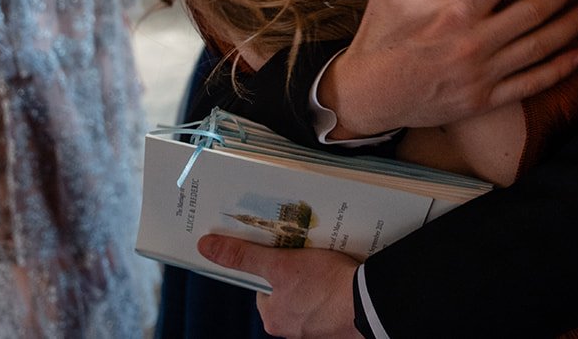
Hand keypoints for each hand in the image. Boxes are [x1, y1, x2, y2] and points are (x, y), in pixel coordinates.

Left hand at [197, 236, 359, 338]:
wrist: (371, 304)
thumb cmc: (324, 286)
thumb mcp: (279, 264)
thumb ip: (244, 256)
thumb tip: (206, 247)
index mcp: (274, 319)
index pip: (264, 287)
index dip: (273, 266)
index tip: (286, 253)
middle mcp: (293, 329)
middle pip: (288, 289)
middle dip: (298, 271)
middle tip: (310, 253)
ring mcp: (319, 328)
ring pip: (312, 295)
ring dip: (319, 278)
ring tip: (330, 261)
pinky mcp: (341, 323)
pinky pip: (334, 300)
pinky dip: (337, 287)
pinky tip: (345, 275)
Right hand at [322, 0, 577, 137]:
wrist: (368, 94)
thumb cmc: (380, 37)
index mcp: (454, 11)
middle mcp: (473, 42)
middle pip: (532, 12)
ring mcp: (482, 74)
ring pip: (538, 47)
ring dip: (569, 26)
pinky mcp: (484, 100)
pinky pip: (529, 84)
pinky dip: (558, 70)